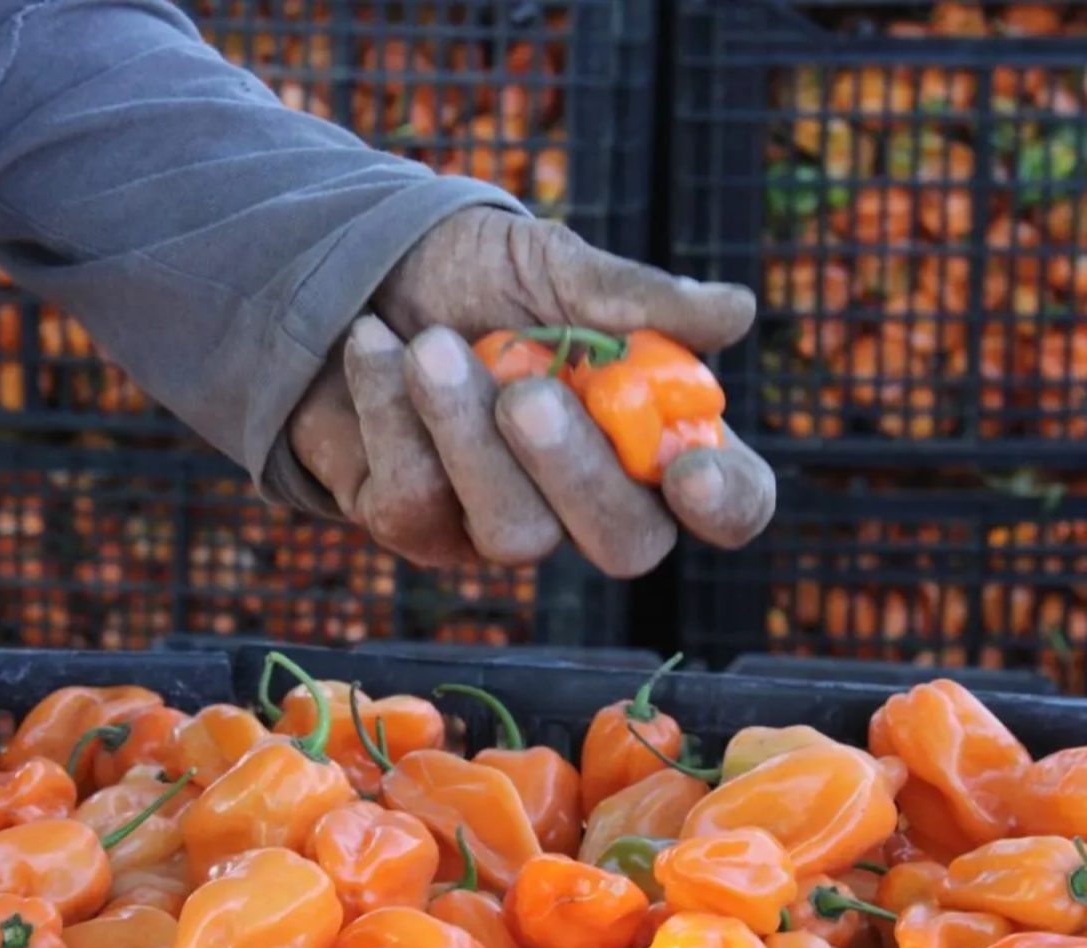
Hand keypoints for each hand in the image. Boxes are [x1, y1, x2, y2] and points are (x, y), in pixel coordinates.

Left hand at [289, 208, 775, 577]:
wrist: (351, 271)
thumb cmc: (472, 275)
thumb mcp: (550, 265)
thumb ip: (633, 297)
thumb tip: (735, 311)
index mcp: (652, 433)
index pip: (728, 501)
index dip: (726, 502)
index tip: (689, 470)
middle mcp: (590, 496)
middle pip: (627, 544)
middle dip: (576, 470)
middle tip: (527, 394)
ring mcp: (504, 524)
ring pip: (515, 535)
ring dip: (465, 431)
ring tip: (429, 345)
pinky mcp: (418, 530)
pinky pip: (417, 504)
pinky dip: (392, 412)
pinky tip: (374, 346)